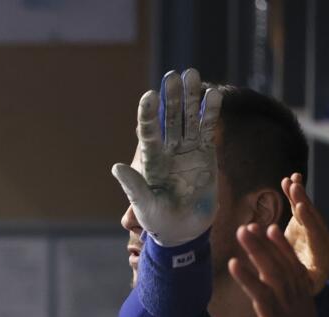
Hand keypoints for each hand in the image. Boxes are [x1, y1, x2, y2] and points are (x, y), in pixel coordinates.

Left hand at [112, 69, 221, 246]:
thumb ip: (133, 186)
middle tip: (173, 75)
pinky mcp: (205, 154)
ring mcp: (187, 150)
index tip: (149, 95)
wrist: (183, 230)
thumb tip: (115, 167)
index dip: (148, 114)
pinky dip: (210, 113)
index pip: (147, 132)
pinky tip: (213, 95)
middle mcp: (168, 150)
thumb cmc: (158, 220)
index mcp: (150, 160)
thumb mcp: (144, 205)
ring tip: (193, 74)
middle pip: (169, 119)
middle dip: (171, 98)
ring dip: (191, 98)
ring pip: (188, 119)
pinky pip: (207, 130)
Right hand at [212, 224, 319, 316]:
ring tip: (257, 226)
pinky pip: (298, 271)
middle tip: (242, 231)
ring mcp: (303, 303)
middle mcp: (295, 312)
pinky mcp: (306, 298)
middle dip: (260, 253)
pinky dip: (287, 252)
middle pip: (277, 277)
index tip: (232, 262)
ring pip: (289, 270)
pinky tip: (276, 234)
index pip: (265, 301)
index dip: (249, 281)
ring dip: (273, 247)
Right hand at [282, 173, 328, 293]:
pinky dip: (296, 195)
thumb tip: (286, 268)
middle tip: (295, 189)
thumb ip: (296, 278)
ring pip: (308, 213)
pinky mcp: (305, 227)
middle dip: (303, 204)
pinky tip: (291, 179)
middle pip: (315, 221)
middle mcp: (323, 244)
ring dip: (298, 196)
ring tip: (290, 181)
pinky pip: (301, 209)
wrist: (304, 291)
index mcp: (324, 260)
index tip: (299, 208)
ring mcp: (314, 233)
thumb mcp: (301, 290)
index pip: (317, 237)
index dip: (308, 222)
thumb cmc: (299, 294)